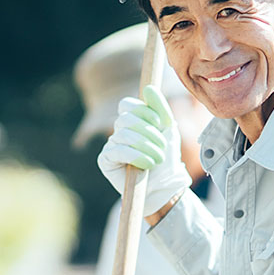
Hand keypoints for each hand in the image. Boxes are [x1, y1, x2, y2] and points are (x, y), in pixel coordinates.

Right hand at [96, 85, 190, 210]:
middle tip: (162, 148)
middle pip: (126, 118)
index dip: (144, 111)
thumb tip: (149, 88)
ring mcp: (111, 144)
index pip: (127, 104)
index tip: (161, 123)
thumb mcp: (168, 129)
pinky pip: (117, 149)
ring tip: (157, 159)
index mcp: (132, 120)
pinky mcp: (105, 160)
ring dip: (146, 146)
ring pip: (123, 134)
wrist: (165, 185)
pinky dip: (135, 155)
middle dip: (149, 132)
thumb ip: (159, 107)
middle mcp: (119, 130)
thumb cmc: (166, 158)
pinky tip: (147, 164)